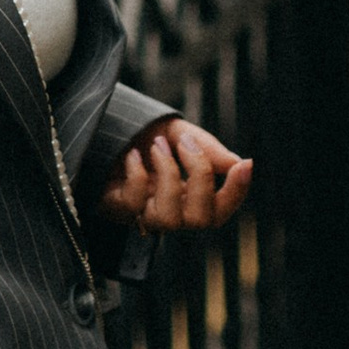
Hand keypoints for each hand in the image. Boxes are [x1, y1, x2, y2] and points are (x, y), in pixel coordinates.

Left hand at [99, 116, 252, 234]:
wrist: (103, 129)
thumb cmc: (144, 137)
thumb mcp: (178, 133)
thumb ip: (205, 147)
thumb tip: (236, 161)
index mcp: (189, 195)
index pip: (221, 209)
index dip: (236, 193)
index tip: (244, 165)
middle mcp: (171, 210)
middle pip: (202, 220)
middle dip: (201, 178)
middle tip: (186, 144)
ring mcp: (144, 212)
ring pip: (168, 219)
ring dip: (168, 177)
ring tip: (157, 146)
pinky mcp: (117, 209)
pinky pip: (133, 205)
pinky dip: (137, 177)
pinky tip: (133, 156)